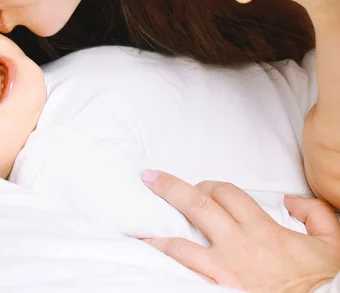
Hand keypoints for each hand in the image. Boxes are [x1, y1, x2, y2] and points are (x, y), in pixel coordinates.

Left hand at [141, 170, 339, 292]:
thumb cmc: (318, 285)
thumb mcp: (330, 245)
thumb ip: (316, 214)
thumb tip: (292, 198)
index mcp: (262, 231)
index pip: (227, 193)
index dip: (212, 184)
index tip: (202, 186)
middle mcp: (237, 247)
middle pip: (197, 206)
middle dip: (171, 188)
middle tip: (149, 178)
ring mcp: (222, 272)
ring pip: (180, 244)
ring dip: (157, 233)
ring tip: (138, 225)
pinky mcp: (214, 291)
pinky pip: (183, 275)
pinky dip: (165, 265)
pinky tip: (150, 257)